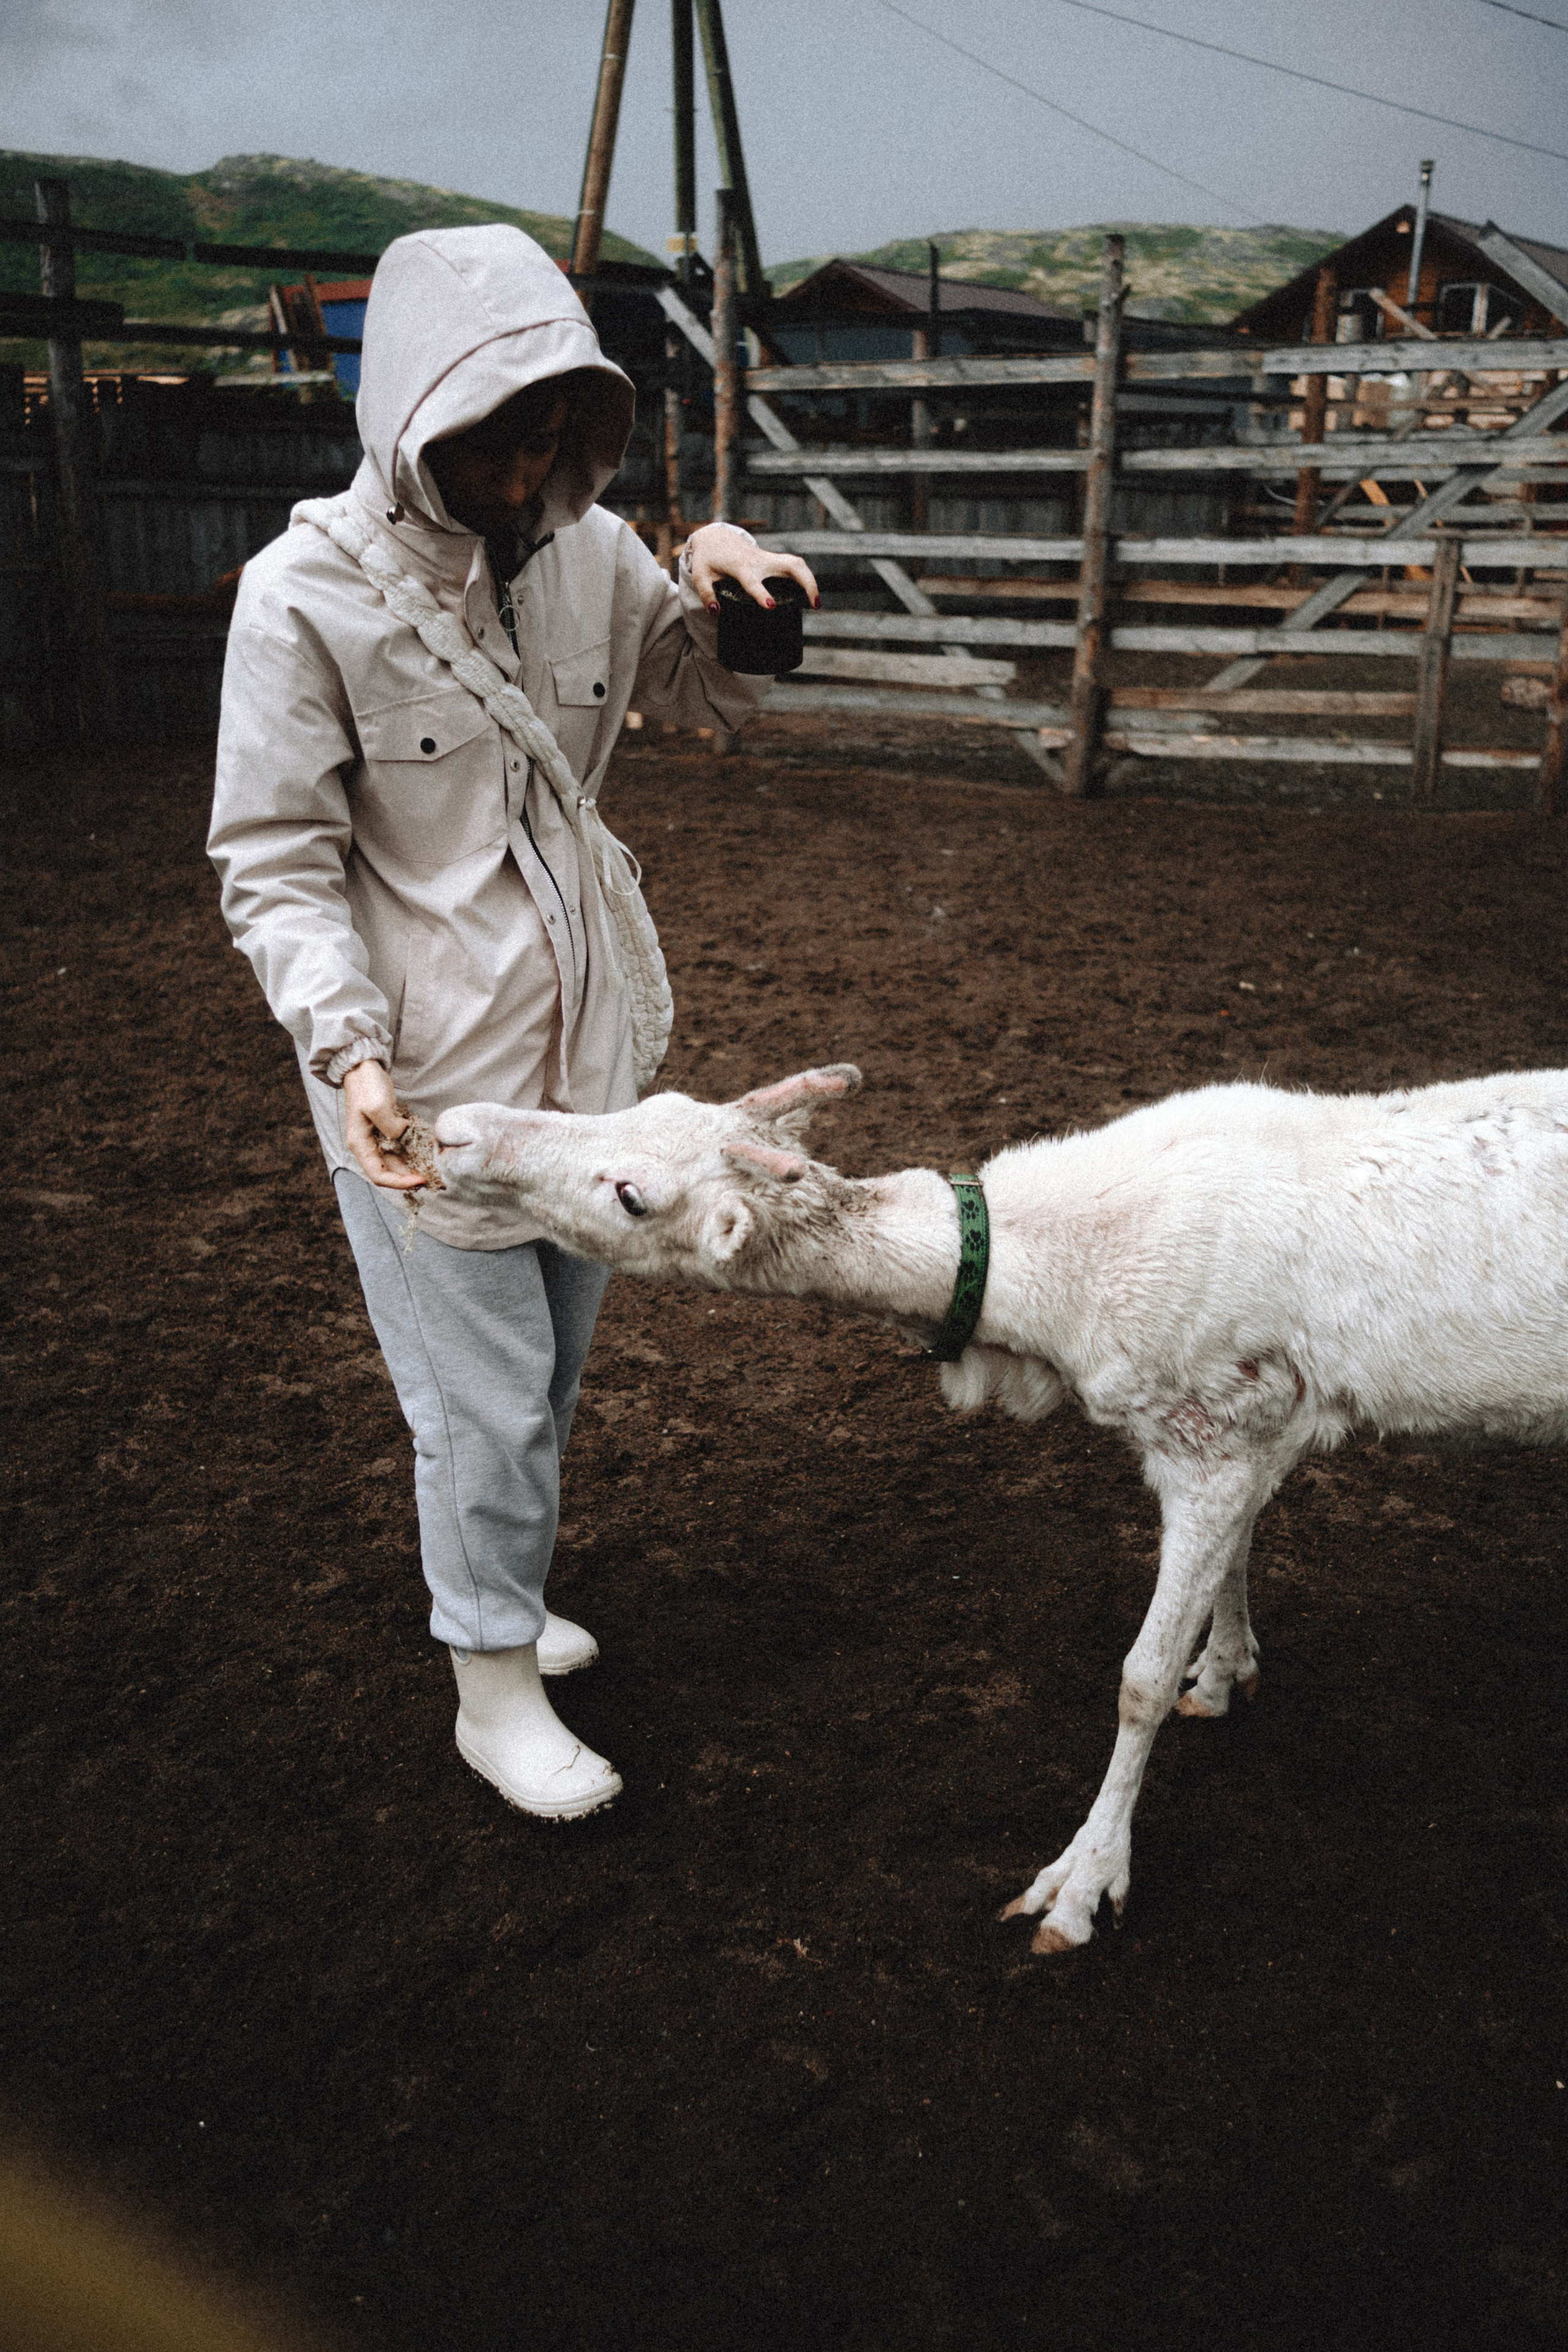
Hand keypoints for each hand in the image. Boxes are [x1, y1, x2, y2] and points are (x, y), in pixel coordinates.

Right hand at [343, 1059, 423, 1190]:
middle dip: (411, 1178)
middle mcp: (367, 1146)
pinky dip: (415, 1152)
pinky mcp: (387, 1130)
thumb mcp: (378, 1106)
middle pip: (390, 1171)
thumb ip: (391, 1127)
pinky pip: (401, 1148)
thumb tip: (402, 1136)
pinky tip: (430, 1152)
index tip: (420, 1180)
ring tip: (436, 1170)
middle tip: (436, 1179)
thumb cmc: (366, 1085)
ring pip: (397, 1161)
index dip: (399, 1182)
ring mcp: (377, 1139)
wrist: (362, 1067)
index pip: (378, 1175)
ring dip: (415, 1167)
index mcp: (360, 1144)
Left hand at [685, 523, 817, 612]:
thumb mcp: (701, 575)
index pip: (752, 580)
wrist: (716, 538)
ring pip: (797, 564)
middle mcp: (759, 560)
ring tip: (816, 604)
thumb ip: (706, 594)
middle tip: (814, 605)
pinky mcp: (773, 560)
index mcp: (740, 565)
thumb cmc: (708, 559)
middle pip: (790, 565)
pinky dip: (805, 578)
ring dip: (810, 581)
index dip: (761, 593)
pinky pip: (794, 566)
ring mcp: (768, 559)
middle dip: (805, 583)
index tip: (770, 607)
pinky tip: (810, 596)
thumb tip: (715, 612)